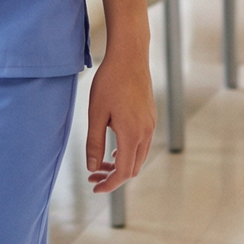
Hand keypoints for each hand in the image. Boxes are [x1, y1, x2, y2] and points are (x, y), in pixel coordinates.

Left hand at [85, 43, 154, 192]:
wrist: (130, 55)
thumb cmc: (109, 82)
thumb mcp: (96, 113)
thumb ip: (94, 143)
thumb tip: (92, 168)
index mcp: (132, 134)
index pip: (123, 172)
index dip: (109, 184)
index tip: (94, 187)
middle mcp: (146, 133)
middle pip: (133, 168)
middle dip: (113, 176)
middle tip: (93, 174)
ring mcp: (151, 125)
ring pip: (139, 157)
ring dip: (121, 164)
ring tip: (101, 162)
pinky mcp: (151, 117)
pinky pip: (142, 144)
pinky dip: (128, 152)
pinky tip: (114, 146)